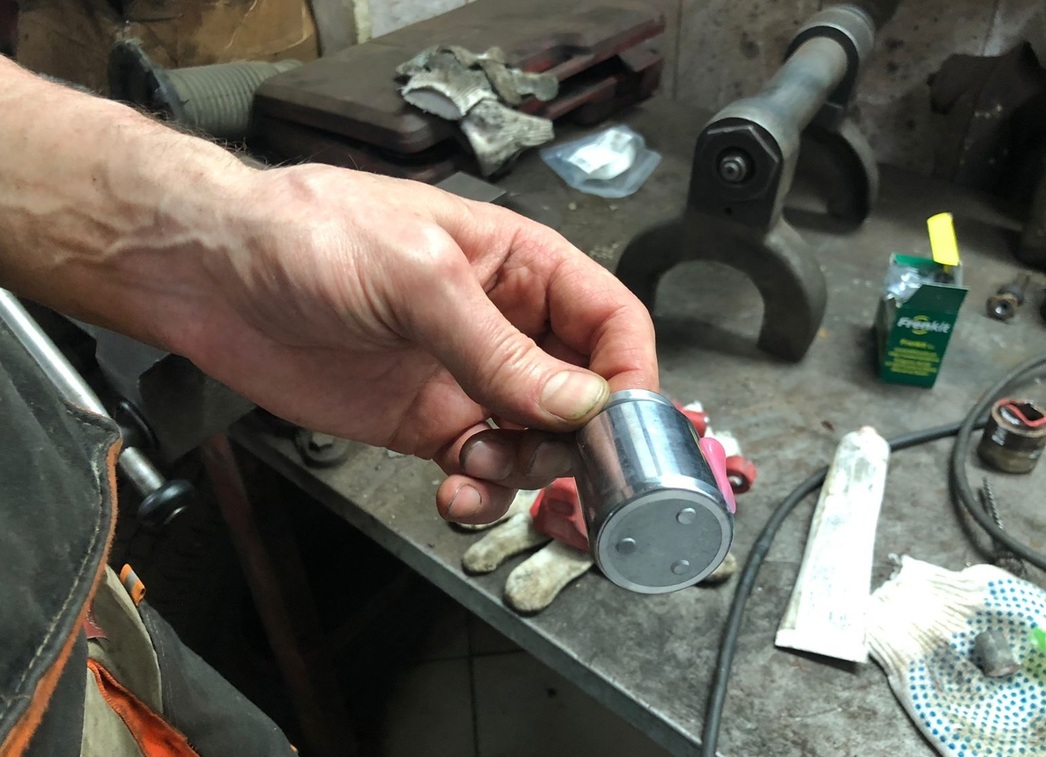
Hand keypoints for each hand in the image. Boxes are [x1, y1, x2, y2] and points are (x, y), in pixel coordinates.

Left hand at [164, 166, 657, 522]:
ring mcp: (466, 379)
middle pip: (584, 391)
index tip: (626, 427)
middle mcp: (504, 325)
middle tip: (565, 467)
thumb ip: (499, 349)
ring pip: (538, 441)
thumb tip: (579, 403)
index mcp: (520, 266)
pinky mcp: (427, 425)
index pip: (611, 321)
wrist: (213, 277)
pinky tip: (456, 494)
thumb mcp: (416, 277)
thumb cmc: (307, 235)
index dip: (631, 374)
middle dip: (584, 437)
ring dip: (528, 470)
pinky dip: (481, 495)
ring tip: (482, 465)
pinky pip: (481, 472)